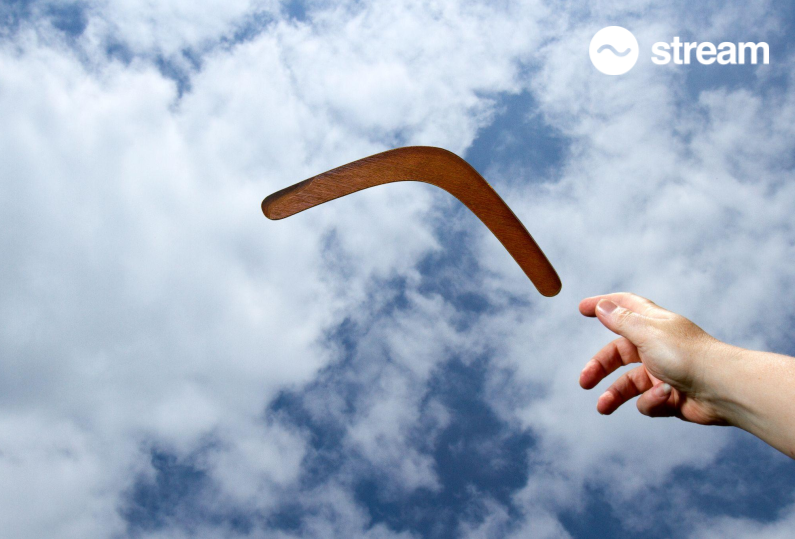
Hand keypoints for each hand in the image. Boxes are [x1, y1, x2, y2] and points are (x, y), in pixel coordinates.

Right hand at [578, 292, 731, 424]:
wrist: (723, 390)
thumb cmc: (687, 356)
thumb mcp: (646, 333)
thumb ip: (621, 321)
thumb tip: (602, 306)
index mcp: (653, 324)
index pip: (624, 307)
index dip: (603, 305)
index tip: (582, 308)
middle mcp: (657, 346)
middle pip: (619, 353)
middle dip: (600, 367)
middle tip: (584, 382)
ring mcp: (664, 372)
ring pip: (629, 383)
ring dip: (615, 394)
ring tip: (603, 407)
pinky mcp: (671, 397)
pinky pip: (648, 401)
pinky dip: (652, 402)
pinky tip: (665, 398)